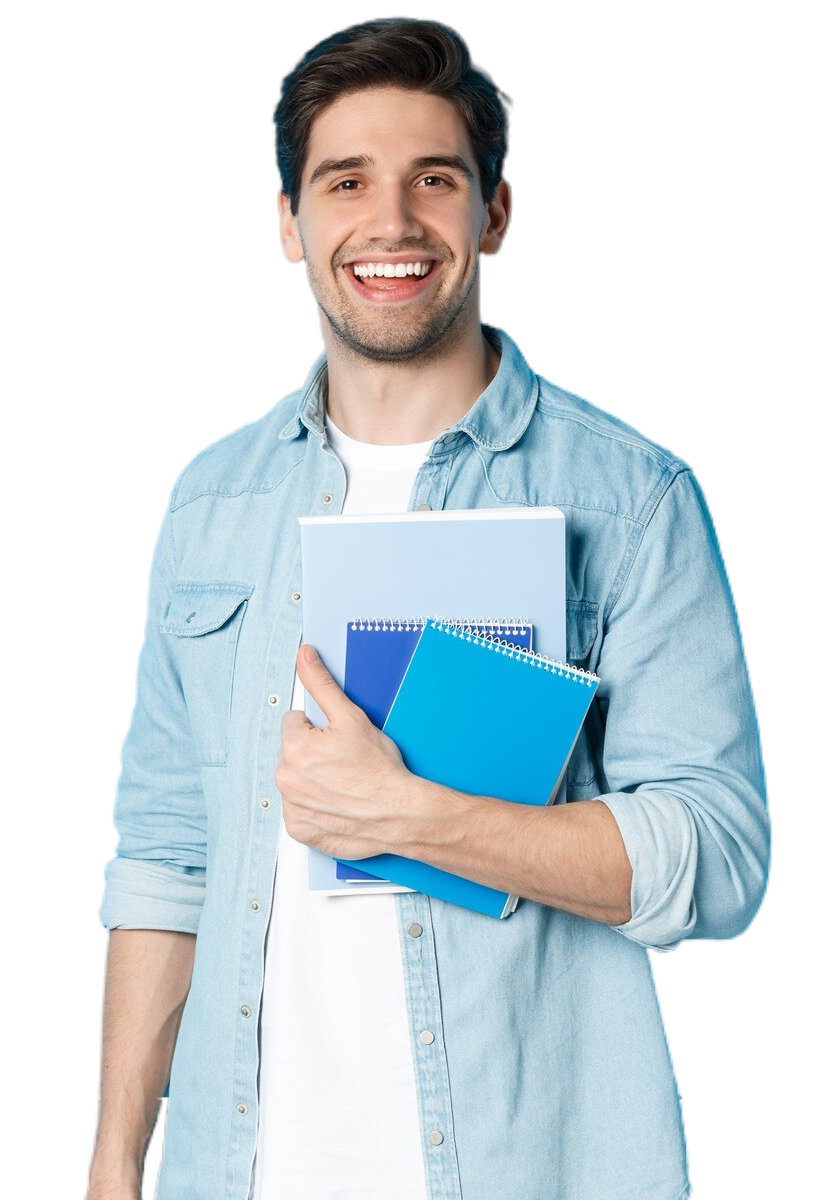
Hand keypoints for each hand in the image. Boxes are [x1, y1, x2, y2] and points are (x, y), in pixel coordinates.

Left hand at [275, 644, 416, 858]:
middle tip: (343, 762)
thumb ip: (322, 684)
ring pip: (296, 781)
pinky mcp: (300, 829)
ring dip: (313, 780)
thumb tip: (305, 658)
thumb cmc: (380, 770)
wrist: (399, 814)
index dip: (318, 728)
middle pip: (292, 752)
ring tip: (342, 783)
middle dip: (313, 753)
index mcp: (294, 747)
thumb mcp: (352, 717)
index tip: (337, 741)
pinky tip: (336, 802)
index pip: (294, 723)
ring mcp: (292, 807)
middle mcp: (286, 778)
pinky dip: (315, 807)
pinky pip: (299, 810)